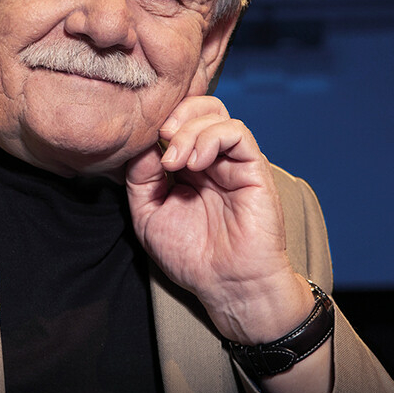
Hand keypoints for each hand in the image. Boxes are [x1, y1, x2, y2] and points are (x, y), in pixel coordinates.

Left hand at [126, 95, 312, 343]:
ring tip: (175, 163)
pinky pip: (236, 132)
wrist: (228, 287)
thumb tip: (142, 145)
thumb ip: (140, 177)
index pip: (175, 119)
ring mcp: (232, 160)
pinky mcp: (254, 168)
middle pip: (196, 105)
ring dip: (188, 130)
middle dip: (174, 115)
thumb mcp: (148, 214)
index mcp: (186, 164)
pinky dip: (211, 137)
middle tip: (161, 141)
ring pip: (215, 113)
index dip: (157, 120)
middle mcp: (211, 157)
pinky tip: (195, 164)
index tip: (141, 142)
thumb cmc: (191, 256)